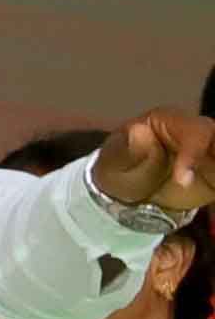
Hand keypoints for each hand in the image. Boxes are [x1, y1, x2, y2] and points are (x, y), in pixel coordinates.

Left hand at [94, 107, 214, 214]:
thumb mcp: (114, 161)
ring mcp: (210, 152)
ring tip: (211, 186)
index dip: (193, 154)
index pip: (196, 133)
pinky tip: (211, 198)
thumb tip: (138, 131)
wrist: (128, 192)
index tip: (182, 181)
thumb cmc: (120, 167)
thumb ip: (127, 149)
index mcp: (171, 120)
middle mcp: (197, 132)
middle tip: (212, 177)